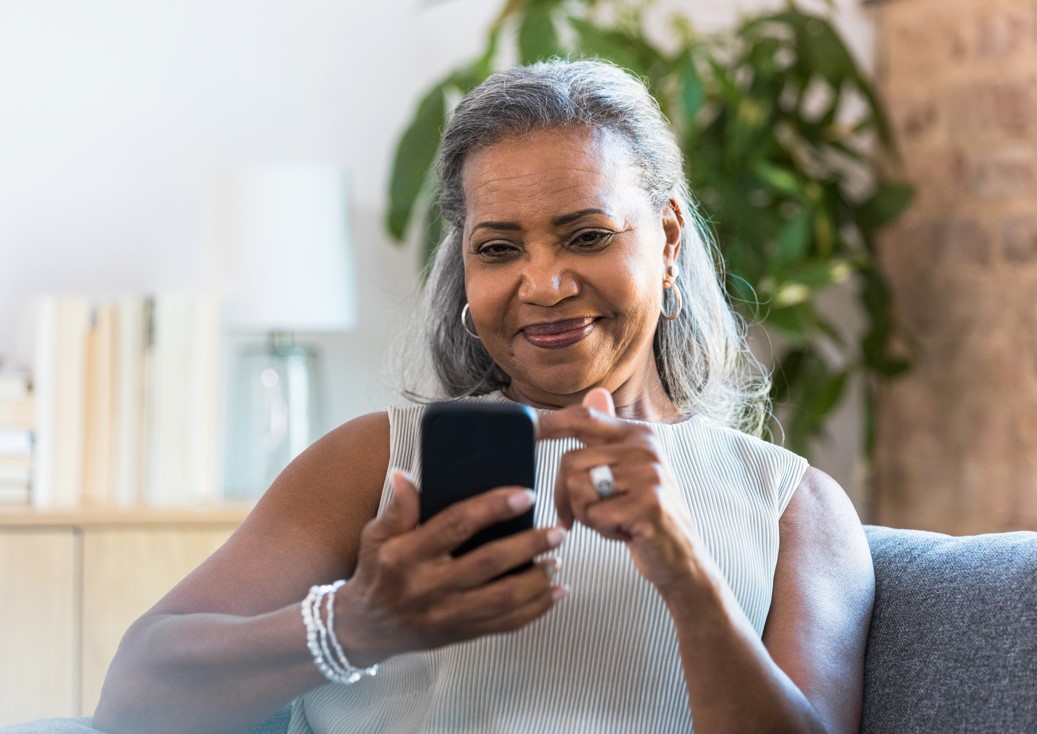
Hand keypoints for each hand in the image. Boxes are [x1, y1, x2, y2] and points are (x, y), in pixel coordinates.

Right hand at [334, 471, 566, 665]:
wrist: (366, 627)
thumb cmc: (378, 572)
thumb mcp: (376, 536)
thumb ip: (397, 508)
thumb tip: (404, 475)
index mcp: (408, 555)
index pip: (455, 525)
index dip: (492, 508)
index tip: (525, 495)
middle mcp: (429, 586)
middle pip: (488, 563)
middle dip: (528, 545)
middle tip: (556, 530)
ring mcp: (447, 613)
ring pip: (502, 598)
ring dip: (537, 579)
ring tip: (558, 559)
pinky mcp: (461, 633)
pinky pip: (505, 624)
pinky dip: (536, 609)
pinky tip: (556, 593)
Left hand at [538, 388, 705, 593]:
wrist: (681, 556)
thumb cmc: (643, 515)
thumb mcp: (628, 471)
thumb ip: (607, 437)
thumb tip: (594, 394)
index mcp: (637, 435)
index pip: (584, 418)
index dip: (550, 422)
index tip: (526, 426)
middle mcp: (645, 448)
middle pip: (570, 461)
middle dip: (568, 496)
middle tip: (589, 513)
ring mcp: (648, 474)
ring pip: (578, 489)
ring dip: (587, 515)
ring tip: (614, 520)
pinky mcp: (647, 504)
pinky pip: (595, 514)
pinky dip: (602, 530)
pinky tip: (625, 532)